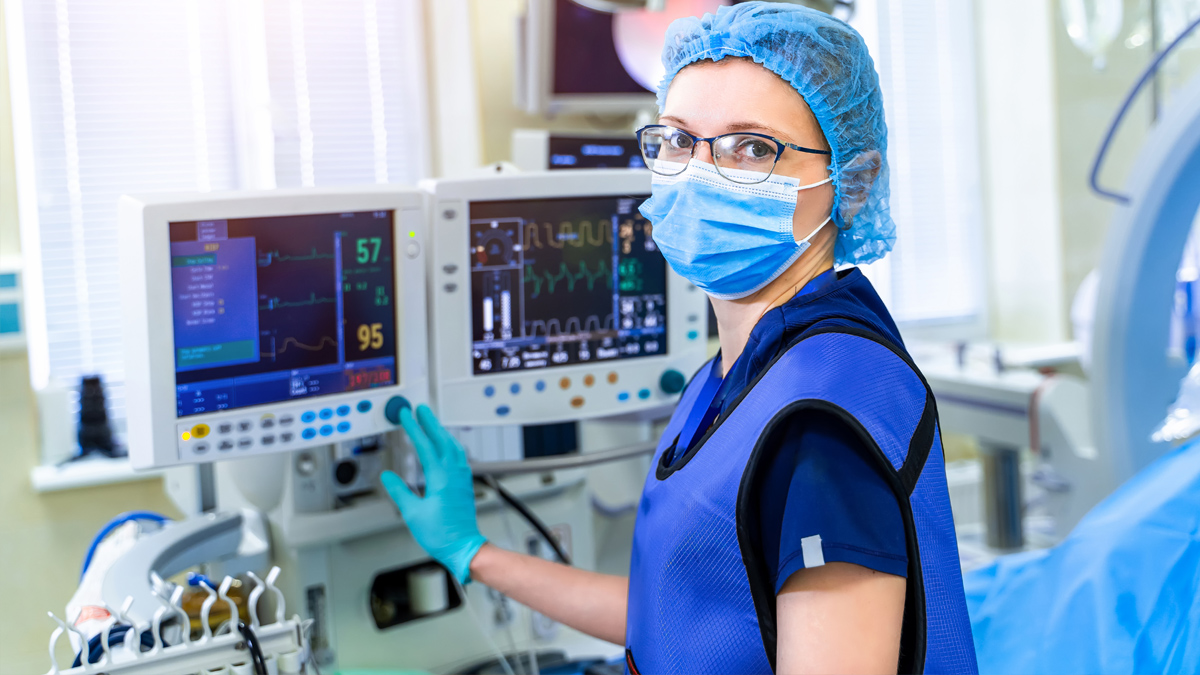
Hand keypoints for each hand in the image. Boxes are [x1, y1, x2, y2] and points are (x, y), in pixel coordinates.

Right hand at [381, 404, 484, 583]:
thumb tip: (388, 477)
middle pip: (442, 440)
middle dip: (430, 423)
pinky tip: (448, 447)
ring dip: (442, 432)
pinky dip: (451, 445)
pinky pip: (459, 457)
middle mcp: (454, 475)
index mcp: (440, 478)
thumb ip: (400, 492)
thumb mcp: (412, 514)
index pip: (425, 446)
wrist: (464, 546)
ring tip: (433, 423)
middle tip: (421, 409)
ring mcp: (462, 479)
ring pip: (453, 447)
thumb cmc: (441, 535)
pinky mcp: (465, 485)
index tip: (406, 415)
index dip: (414, 428)